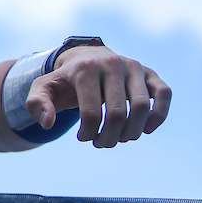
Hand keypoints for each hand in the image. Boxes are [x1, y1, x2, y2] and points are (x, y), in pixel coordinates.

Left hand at [25, 47, 170, 147]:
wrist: (86, 58)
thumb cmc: (65, 80)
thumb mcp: (43, 89)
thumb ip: (37, 104)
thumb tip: (47, 123)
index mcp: (85, 69)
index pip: (91, 113)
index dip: (88, 133)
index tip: (83, 138)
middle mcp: (112, 64)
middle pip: (117, 113)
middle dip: (109, 137)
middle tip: (101, 143)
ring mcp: (133, 66)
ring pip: (142, 107)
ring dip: (132, 132)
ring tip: (120, 138)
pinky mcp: (150, 72)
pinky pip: (164, 94)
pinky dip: (159, 115)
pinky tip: (146, 130)